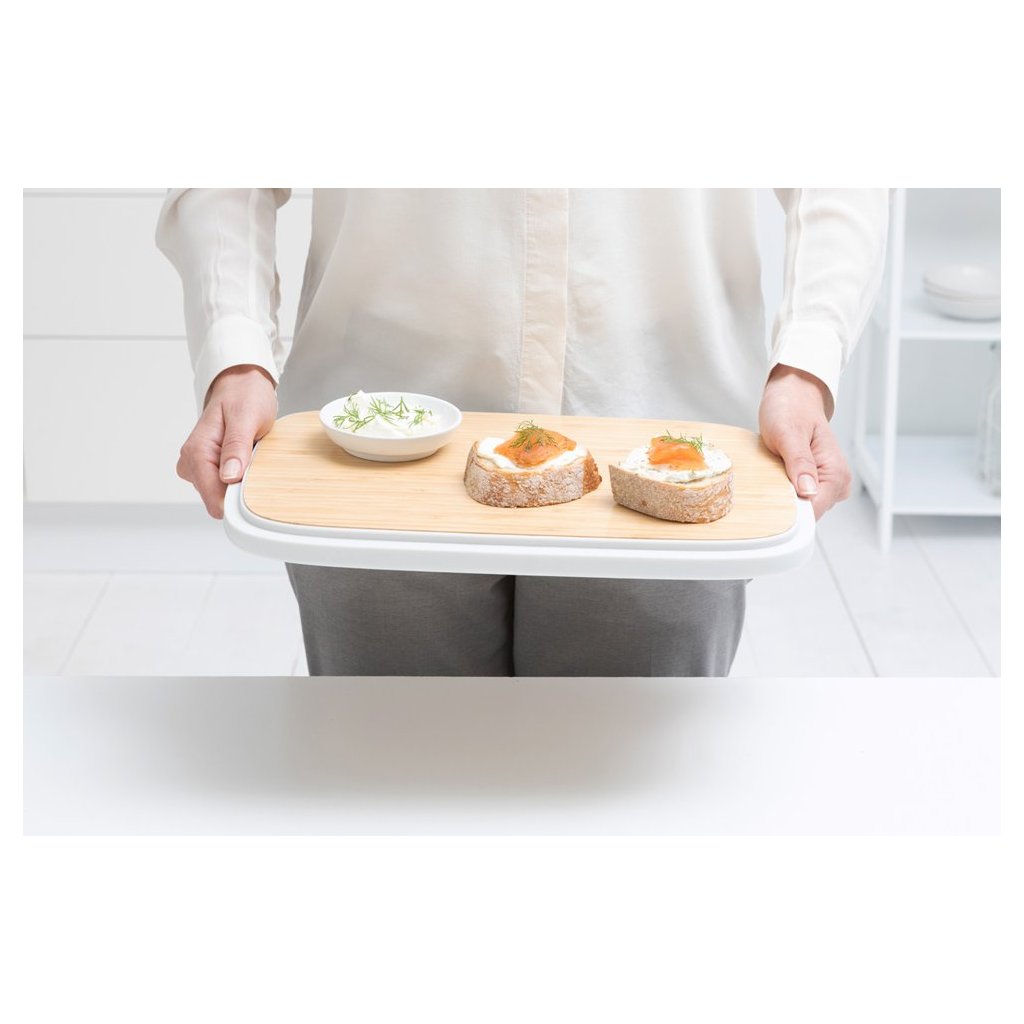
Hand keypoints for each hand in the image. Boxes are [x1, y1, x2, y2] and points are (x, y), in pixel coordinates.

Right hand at [176, 365, 277, 517]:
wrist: (241, 384)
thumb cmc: (244, 395)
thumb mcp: (246, 417)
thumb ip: (236, 447)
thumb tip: (229, 477)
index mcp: (196, 451)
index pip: (211, 495)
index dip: (234, 500)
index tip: (253, 491)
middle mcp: (191, 461)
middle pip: (216, 499)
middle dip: (239, 489)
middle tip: (254, 461)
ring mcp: (198, 465)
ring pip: (221, 495)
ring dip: (240, 482)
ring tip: (250, 455)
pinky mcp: (207, 467)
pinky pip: (224, 486)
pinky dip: (240, 478)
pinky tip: (246, 459)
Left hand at [758, 365, 851, 519]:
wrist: (792, 396)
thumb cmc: (791, 409)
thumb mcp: (789, 433)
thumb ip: (800, 462)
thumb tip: (808, 491)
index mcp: (836, 472)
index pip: (815, 509)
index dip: (791, 511)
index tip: (770, 504)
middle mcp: (836, 483)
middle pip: (807, 513)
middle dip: (785, 503)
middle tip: (769, 478)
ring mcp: (825, 485)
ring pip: (800, 509)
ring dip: (782, 496)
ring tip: (773, 471)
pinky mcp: (813, 484)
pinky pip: (796, 499)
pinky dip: (782, 491)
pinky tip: (775, 475)